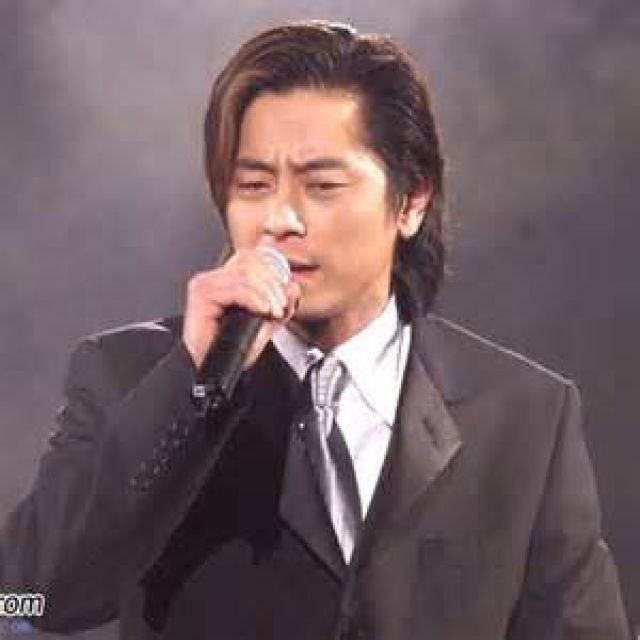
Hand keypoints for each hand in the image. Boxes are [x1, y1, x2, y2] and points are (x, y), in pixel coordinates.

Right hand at [181, 248, 300, 369]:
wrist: (211, 370)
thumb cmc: (230, 351)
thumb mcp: (264, 324)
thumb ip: (279, 304)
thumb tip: (292, 286)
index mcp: (226, 281)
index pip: (252, 257)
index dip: (274, 270)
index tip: (285, 292)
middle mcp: (213, 278)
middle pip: (251, 263)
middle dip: (274, 285)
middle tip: (281, 306)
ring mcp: (205, 284)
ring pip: (247, 275)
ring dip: (268, 294)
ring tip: (274, 312)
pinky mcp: (201, 294)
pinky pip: (238, 289)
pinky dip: (256, 300)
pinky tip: (263, 311)